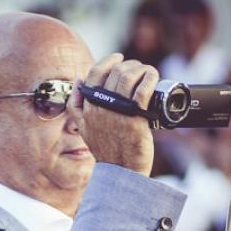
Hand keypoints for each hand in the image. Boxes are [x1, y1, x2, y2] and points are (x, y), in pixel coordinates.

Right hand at [70, 52, 157, 174]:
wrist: (121, 171)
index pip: (94, 73)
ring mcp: (118, 112)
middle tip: (138, 69)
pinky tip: (153, 77)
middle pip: (115, 72)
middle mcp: (100, 107)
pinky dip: (150, 77)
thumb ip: (76, 104)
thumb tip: (78, 79)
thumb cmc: (107, 149)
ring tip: (147, 73)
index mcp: (88, 107)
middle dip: (129, 65)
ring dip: (141, 69)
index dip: (108, 61)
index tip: (119, 58)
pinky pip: (143, 88)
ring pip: (128, 76)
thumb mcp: (83, 127)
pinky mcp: (136, 117)